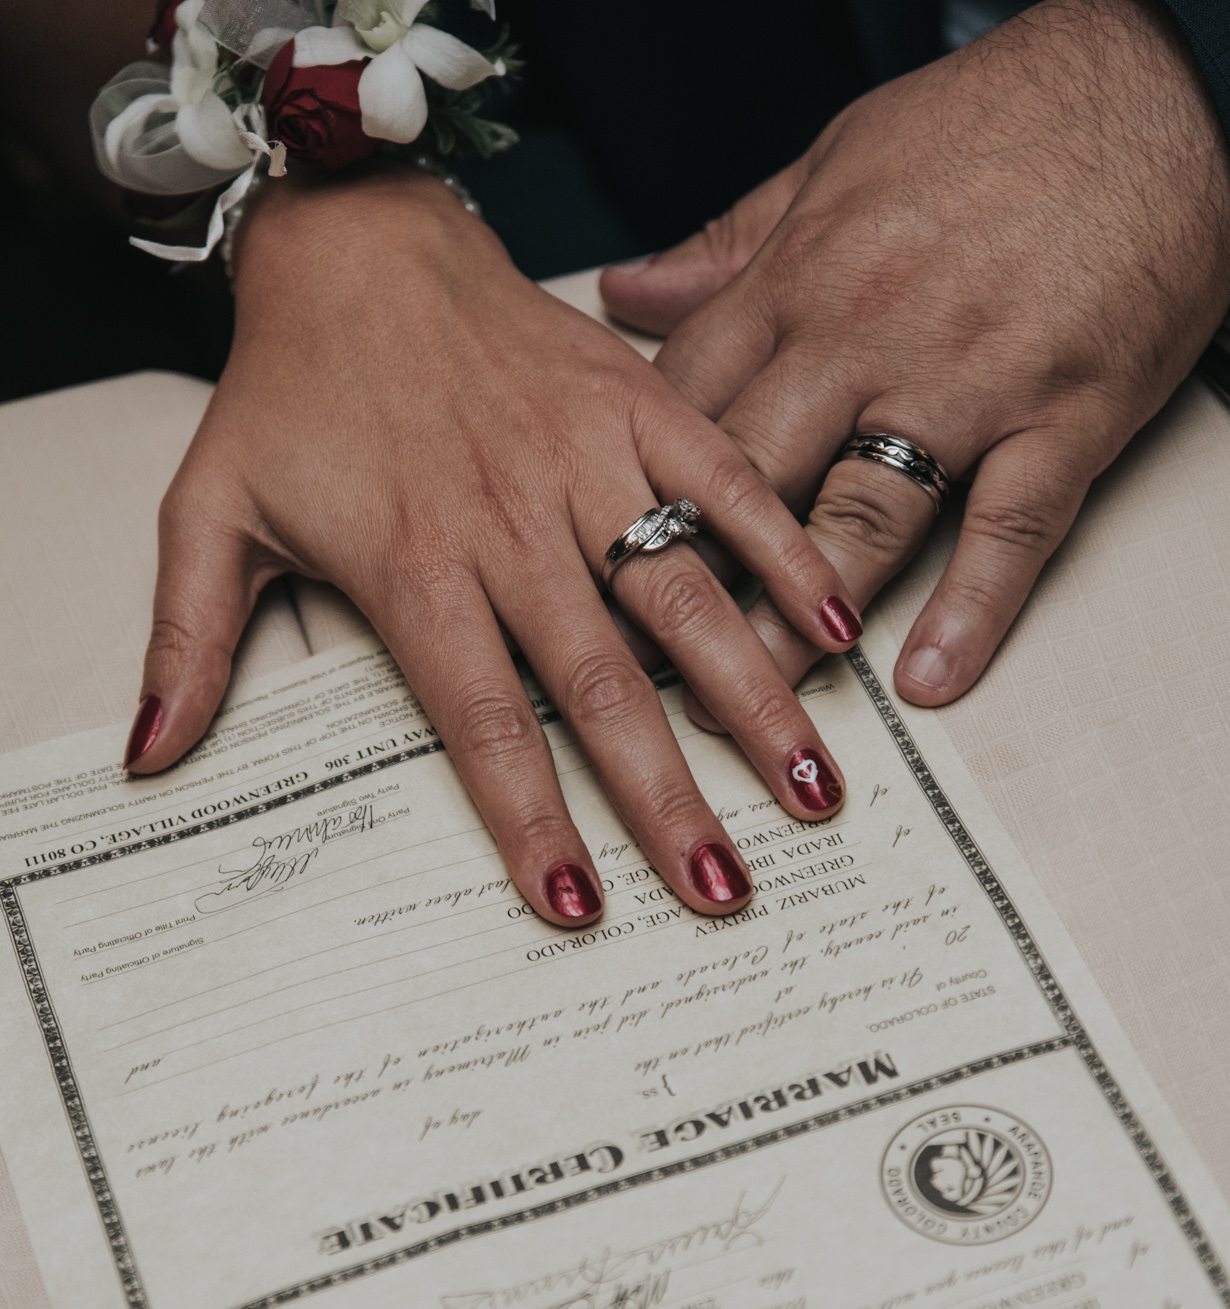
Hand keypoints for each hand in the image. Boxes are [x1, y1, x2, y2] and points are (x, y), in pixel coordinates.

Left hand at [126, 171, 862, 921]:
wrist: (358, 241)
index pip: (481, 719)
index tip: (580, 904)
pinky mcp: (638, 405)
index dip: (531, 818)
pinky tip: (836, 629)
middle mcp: (508, 523)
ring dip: (754, 699)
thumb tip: (152, 758)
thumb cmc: (290, 391)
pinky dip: (781, 550)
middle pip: (599, 685)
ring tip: (815, 790)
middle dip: (668, 797)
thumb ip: (189, 639)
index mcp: (413, 563)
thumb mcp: (209, 509)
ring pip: (680, 597)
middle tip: (725, 888)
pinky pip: (722, 484)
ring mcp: (585, 460)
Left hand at [601, 0, 1229, 713]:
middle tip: (644, 660)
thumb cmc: (1003, 120)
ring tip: (761, 697)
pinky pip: (1007, 529)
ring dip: (802, 620)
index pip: (685, 401)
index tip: (600, 557)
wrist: (1160, 90)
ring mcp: (968, 384)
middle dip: (691, 576)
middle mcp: (869, 338)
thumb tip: (628, 292)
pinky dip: (972, 608)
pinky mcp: (1063, 418)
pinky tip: (933, 676)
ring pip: (860, 517)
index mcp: (805, 278)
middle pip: (750, 478)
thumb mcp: (838, 156)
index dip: (632, 488)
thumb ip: (730, 243)